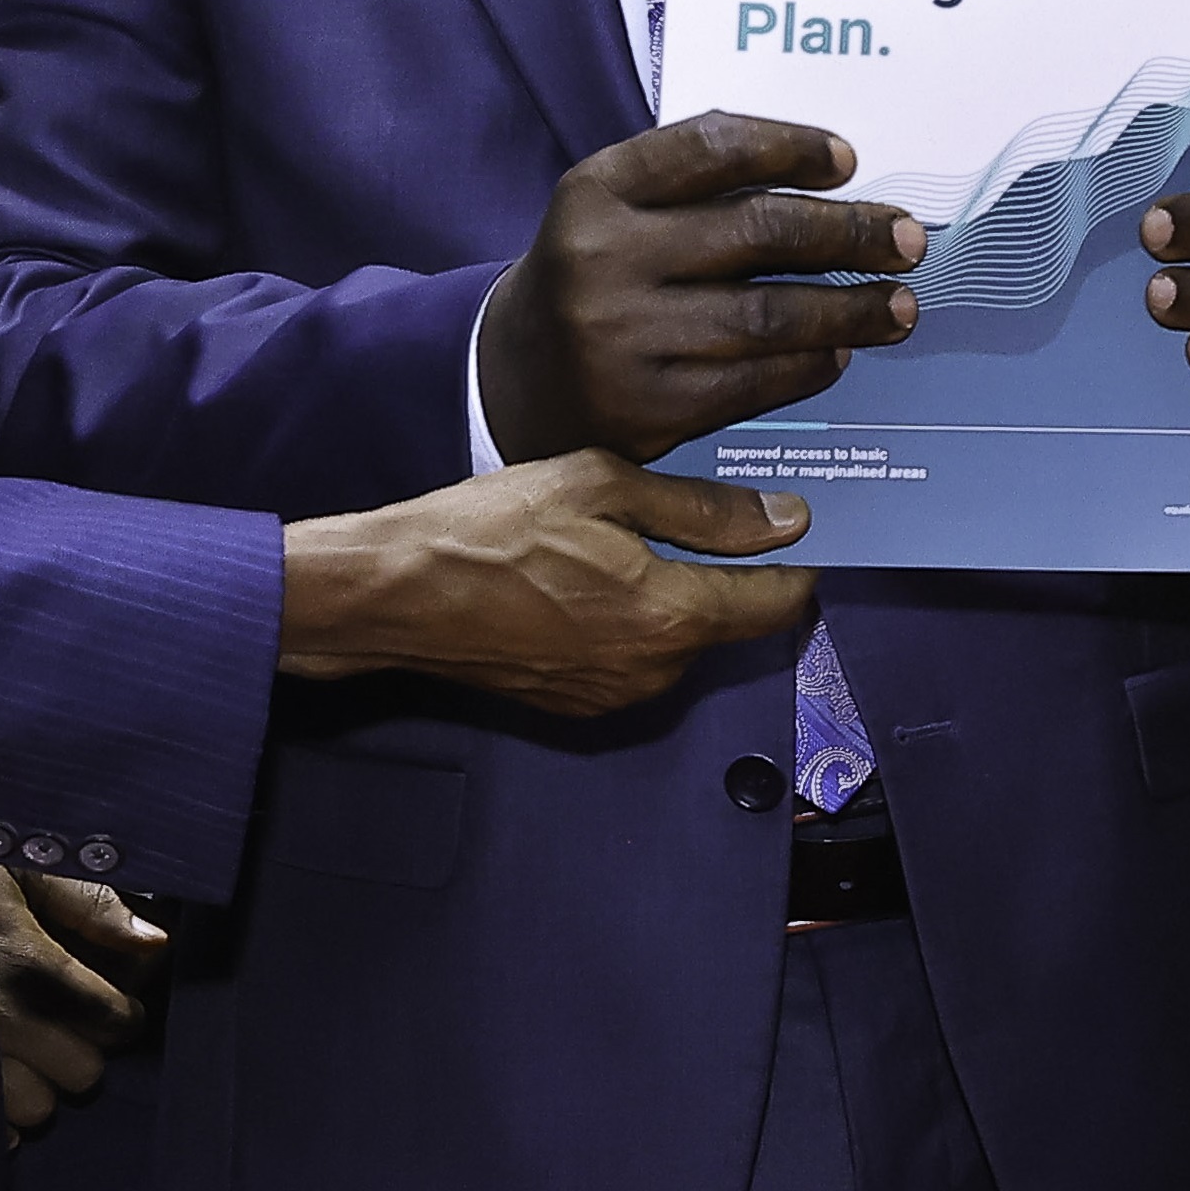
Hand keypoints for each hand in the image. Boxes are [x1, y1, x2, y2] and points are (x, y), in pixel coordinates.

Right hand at [0, 861, 165, 1139]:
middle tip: (60, 1019)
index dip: (122, 1011)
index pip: (116, 1021)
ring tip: (18, 1043)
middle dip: (82, 1047)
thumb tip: (155, 941)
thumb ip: (89, 900)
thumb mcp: (15, 862)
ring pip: (38, 1109)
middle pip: (83, 1073)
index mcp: (29, 965)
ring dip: (39, 1081)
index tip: (109, 997)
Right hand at [277, 452, 821, 715]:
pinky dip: (632, 621)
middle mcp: (653, 670)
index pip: (780, 602)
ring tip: (631, 539)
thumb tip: (785, 518)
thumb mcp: (600, 486)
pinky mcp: (575, 703)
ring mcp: (613, 694)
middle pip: (732, 622)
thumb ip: (702, 510)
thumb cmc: (486, 530)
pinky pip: (634, 659)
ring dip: (678, 595)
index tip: (796, 524)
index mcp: (670, 616)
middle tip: (706, 513)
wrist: (391, 595)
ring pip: (681, 640)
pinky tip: (591, 578)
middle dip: (732, 572)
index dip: (798, 561)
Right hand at [479, 114, 919, 462]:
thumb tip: (833, 177)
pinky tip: (840, 351)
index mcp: (594, 190)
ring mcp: (621, 339)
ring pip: (768, 317)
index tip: (848, 160)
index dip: (789, 148)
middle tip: (908, 239)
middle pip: (756, 233)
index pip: (710, 149)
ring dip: (851, 310)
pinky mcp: (644, 409)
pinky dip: (811, 365)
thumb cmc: (596, 274)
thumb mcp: (616, 209)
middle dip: (849, 234)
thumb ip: (698, 185)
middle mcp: (601, 259)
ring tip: (900, 305)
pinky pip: (754, 383)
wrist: (514, 378)